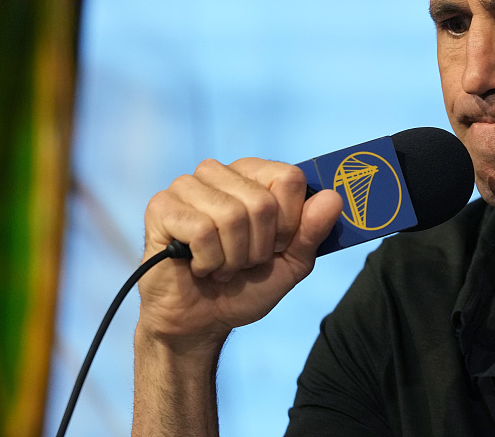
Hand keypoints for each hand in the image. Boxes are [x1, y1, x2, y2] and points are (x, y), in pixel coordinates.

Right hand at [135, 158, 342, 354]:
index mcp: (253, 176)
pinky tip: (198, 266)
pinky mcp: (161, 208)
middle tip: (244, 261)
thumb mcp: (292, 262)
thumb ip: (313, 231)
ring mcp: (186, 186)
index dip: (290, 222)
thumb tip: (333, 198)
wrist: (201, 321)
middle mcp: (220, 173)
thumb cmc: (246, 286)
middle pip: (262, 201)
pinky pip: (201, 230)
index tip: (277, 245)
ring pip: (232, 215)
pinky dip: (208, 261)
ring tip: (222, 264)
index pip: (289, 178)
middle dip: (259, 246)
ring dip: (233, 256)